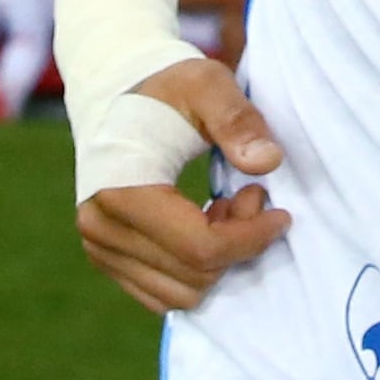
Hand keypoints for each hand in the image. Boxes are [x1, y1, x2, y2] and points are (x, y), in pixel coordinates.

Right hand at [74, 54, 291, 314]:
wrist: (115, 95)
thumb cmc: (165, 87)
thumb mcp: (206, 85)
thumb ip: (238, 120)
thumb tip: (267, 162)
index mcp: (120, 191)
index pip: (199, 249)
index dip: (250, 238)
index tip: (280, 213)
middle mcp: (100, 229)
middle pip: (193, 276)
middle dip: (236, 244)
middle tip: (250, 195)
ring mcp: (98, 249)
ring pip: (181, 294)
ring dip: (217, 260)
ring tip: (226, 209)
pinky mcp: (106, 258)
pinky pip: (163, 293)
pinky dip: (195, 269)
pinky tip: (204, 223)